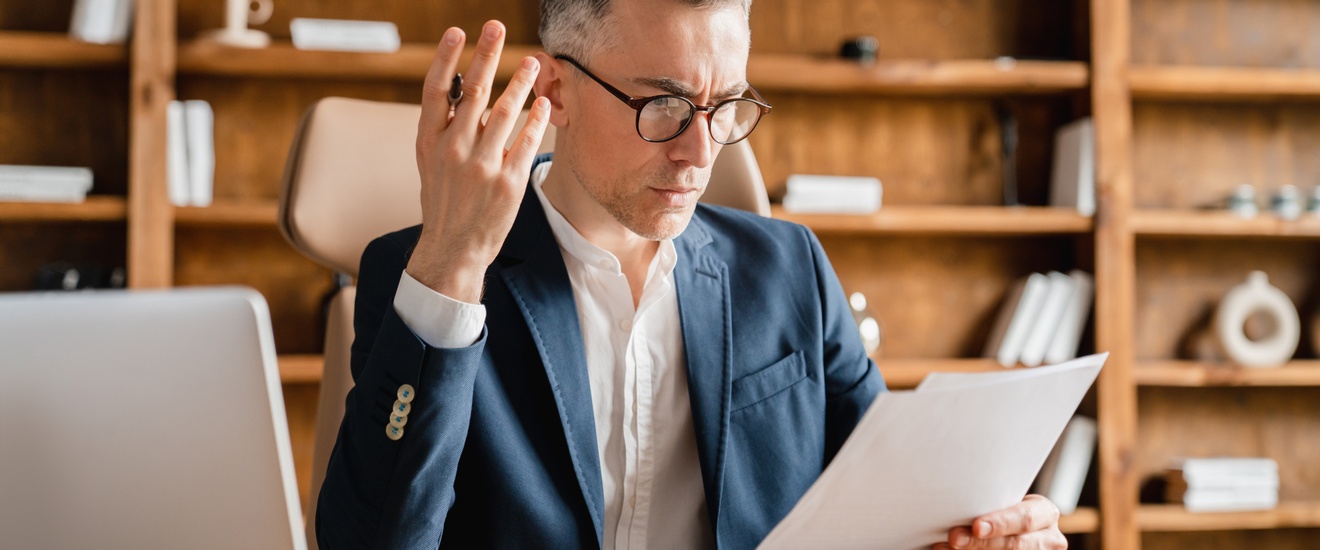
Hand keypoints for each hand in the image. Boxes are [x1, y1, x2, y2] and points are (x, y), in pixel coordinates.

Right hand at [406, 20, 550, 302]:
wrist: (454, 247)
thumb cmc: (444, 201)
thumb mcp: (431, 162)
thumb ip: (445, 128)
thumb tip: (462, 88)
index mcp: (429, 141)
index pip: (435, 90)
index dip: (446, 58)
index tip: (458, 32)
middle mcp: (453, 149)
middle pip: (472, 91)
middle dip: (486, 55)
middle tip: (495, 27)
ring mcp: (482, 165)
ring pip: (504, 111)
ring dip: (519, 82)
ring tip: (533, 62)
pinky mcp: (508, 181)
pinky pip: (526, 140)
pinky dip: (535, 118)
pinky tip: (542, 103)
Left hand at [934, 495, 1065, 549]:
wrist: (1015, 524)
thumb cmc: (1005, 506)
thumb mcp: (1008, 500)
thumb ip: (992, 501)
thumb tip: (955, 500)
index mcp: (1045, 513)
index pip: (1025, 518)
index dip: (1001, 523)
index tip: (976, 526)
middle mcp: (1048, 538)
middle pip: (1015, 545)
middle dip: (980, 543)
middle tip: (954, 538)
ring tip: (944, 547)